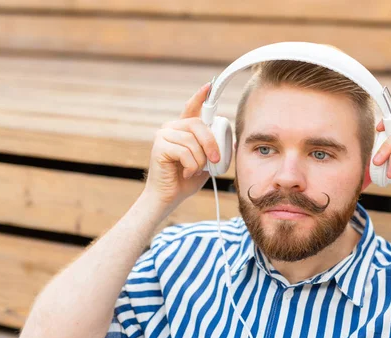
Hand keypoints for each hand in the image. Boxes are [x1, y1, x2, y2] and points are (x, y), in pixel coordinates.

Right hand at [142, 82, 220, 211]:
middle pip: (198, 125)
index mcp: (182, 129)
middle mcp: (171, 128)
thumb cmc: (186, 179)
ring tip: (196, 170)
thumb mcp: (206, 162)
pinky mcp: (159, 147)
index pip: (191, 108)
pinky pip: (184, 152)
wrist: (169, 197)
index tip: (209, 86)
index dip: (200, 97)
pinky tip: (186, 173)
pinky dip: (192, 166)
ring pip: (192, 141)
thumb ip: (214, 150)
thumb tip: (231, 142)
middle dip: (211, 143)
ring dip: (200, 159)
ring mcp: (163, 136)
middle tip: (216, 159)